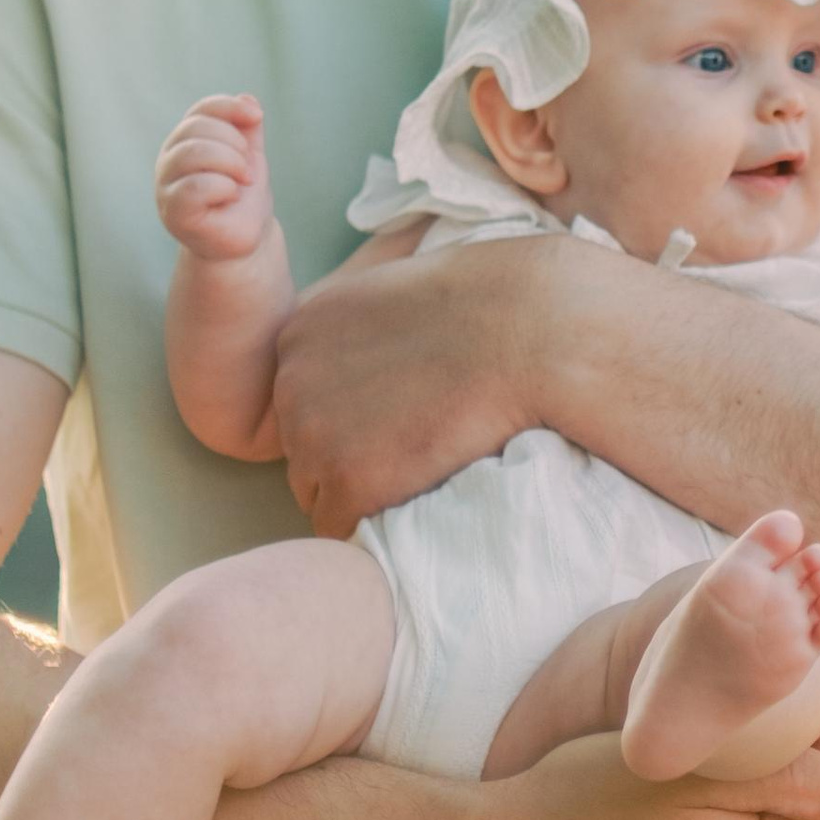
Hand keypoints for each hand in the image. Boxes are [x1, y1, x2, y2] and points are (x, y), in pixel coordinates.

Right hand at [157, 95, 275, 263]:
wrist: (244, 240)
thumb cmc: (242, 197)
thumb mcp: (249, 156)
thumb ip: (247, 128)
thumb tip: (248, 98)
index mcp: (185, 141)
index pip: (201, 110)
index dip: (230, 107)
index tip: (257, 117)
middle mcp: (169, 159)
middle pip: (197, 128)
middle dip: (234, 144)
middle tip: (248, 170)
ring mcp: (166, 185)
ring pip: (194, 152)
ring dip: (230, 164)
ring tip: (242, 182)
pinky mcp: (173, 212)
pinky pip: (195, 186)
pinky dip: (223, 187)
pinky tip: (230, 197)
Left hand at [274, 232, 569, 532]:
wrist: (528, 337)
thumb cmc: (485, 308)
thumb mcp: (393, 293)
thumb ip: (357, 330)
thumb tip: (359, 364)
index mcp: (302, 332)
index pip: (300, 400)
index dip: (349, 416)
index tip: (397, 410)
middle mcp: (292, 382)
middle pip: (302, 447)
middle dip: (347, 455)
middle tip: (412, 444)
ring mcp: (315, 434)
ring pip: (317, 492)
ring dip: (361, 492)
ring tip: (419, 468)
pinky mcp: (350, 481)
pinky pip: (339, 527)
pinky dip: (375, 520)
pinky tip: (417, 492)